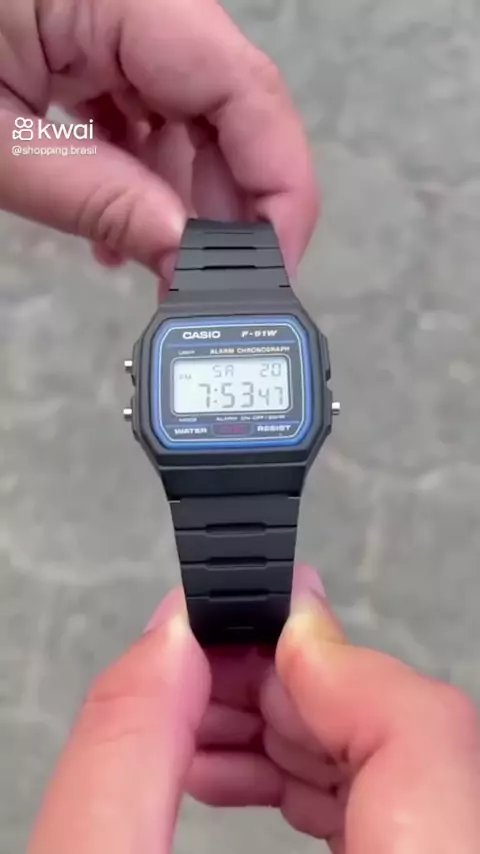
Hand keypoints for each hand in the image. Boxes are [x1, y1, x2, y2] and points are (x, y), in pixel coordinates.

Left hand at [0, 0, 317, 281]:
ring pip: (192, 119)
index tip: (274, 268)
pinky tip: (123, 225)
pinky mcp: (94, 40)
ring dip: (184, 201)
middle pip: (230, 110)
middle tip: (212, 288)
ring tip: (157, 266)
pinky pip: (148, 112)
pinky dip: (145, 174)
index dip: (279, 187)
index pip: (245, 90)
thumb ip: (96, 196)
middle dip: (229, 209)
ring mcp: (115, 18)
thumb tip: (185, 255)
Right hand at [29, 566, 479, 853]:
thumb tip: (171, 634)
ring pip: (402, 771)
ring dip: (296, 733)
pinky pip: (395, 812)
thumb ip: (126, 760)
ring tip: (209, 729)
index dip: (326, 653)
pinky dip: (315, 779)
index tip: (249, 619)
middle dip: (291, 687)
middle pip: (407, 740)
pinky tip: (252, 771)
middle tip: (208, 671)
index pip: (423, 731)